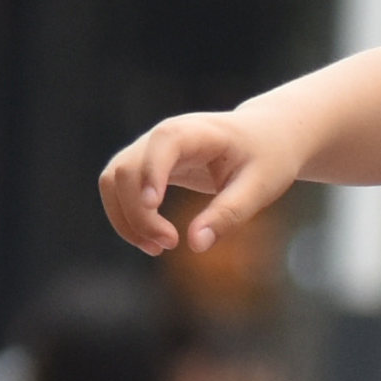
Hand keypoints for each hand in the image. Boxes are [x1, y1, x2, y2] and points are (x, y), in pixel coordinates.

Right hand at [101, 109, 303, 257]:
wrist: (265, 136)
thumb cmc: (267, 157)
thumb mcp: (260, 186)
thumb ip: (229, 213)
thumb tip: (196, 245)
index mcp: (194, 132)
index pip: (161, 144)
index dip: (151, 173)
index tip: (153, 206)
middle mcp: (162, 135)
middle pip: (126, 170)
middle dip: (138, 213)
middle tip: (171, 244)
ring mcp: (149, 149)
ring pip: (113, 181)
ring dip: (125, 218)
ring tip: (159, 248)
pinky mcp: (146, 166)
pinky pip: (118, 190)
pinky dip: (127, 217)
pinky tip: (154, 241)